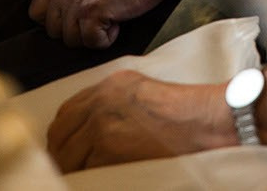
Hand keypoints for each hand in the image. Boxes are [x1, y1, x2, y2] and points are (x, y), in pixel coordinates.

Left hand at [29, 0, 166, 48]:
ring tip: (110, 15)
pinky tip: (117, 20)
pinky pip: (92, 43)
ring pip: (71, 40)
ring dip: (93, 34)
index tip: (76, 19)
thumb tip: (59, 24)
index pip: (36, 12)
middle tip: (99, 17)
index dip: (55, 22)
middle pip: (53, 31)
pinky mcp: (91, 12)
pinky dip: (107, 38)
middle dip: (76, 31)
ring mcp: (75, 0)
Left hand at [45, 72, 228, 171]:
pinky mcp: (108, 150)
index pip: (67, 112)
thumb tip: (90, 125)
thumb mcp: (143, 89)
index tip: (62, 147)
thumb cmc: (186, 111)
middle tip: (65, 167)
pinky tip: (94, 180)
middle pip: (60, 133)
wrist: (207, 123)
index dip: (62, 134)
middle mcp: (101, 102)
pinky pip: (85, 169)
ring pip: (68, 154)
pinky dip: (87, 177)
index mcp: (109, 85)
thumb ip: (113, 101)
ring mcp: (102, 126)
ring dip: (71, 168)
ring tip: (79, 176)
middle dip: (60, 153)